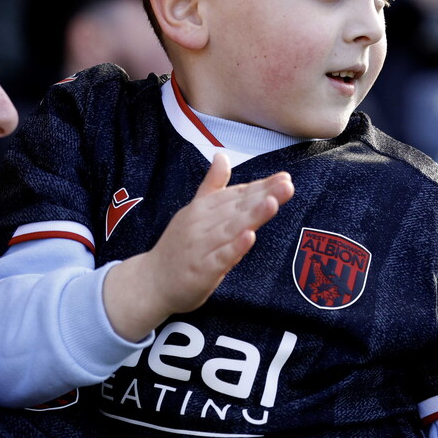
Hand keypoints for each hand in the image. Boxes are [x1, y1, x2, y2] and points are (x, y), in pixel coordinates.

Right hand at [103, 153, 293, 340]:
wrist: (151, 282)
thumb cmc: (178, 247)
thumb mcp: (194, 212)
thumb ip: (212, 186)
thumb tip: (222, 155)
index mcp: (202, 209)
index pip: (236, 194)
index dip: (261, 186)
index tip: (284, 178)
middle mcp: (201, 224)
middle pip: (236, 208)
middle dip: (263, 196)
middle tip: (287, 185)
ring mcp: (200, 247)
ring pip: (229, 229)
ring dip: (251, 216)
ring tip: (273, 203)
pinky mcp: (200, 271)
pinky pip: (219, 258)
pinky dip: (234, 248)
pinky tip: (250, 237)